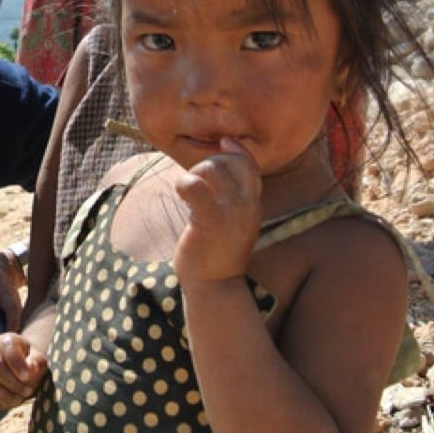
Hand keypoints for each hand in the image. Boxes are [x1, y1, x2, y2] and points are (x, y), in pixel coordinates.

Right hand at [0, 333, 47, 412]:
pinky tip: (5, 404)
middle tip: (27, 391)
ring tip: (18, 399)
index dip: (18, 365)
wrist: (19, 373)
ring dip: (4, 396)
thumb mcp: (38, 359)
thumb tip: (31, 368)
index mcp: (3, 342)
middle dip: (13, 383)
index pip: (7, 349)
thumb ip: (37, 361)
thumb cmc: (29, 364)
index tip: (28, 377)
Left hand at [172, 137, 262, 284]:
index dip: (234, 150)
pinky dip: (183, 183)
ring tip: (188, 191)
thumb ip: (230, 196)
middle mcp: (246, 206)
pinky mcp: (209, 221)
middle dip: (207, 163)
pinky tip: (180, 194)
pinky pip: (194, 186)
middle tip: (196, 182)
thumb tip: (218, 167)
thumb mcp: (231, 220)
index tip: (219, 147)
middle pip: (229, 161)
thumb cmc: (216, 250)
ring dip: (194, 173)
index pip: (249, 164)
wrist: (214, 286)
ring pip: (212, 168)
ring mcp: (230, 214)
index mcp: (253, 204)